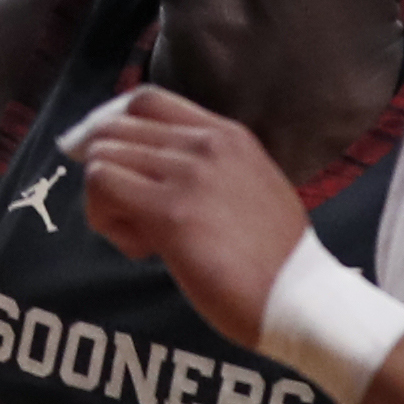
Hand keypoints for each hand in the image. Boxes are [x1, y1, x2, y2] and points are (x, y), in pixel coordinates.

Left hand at [75, 87, 307, 344]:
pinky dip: (104, 218)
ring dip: (105, 200)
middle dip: (107, 169)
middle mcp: (206, 143)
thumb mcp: (252, 187)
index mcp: (227, 134)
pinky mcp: (170, 212)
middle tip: (128, 214)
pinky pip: (101, 187)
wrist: (303, 302)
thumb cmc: (276, 262)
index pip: (146, 101)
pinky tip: (142, 249)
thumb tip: (154, 169)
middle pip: (114, 127)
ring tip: (142, 238)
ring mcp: (188, 174)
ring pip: (101, 156)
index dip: (114, 127)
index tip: (110, 161)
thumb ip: (210, 169)